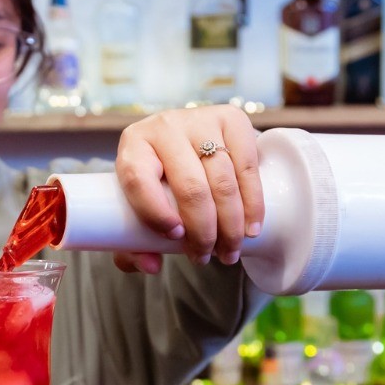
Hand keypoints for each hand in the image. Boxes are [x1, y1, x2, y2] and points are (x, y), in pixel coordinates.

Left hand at [112, 106, 263, 273]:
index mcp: (133, 145)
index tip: (175, 238)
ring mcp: (200, 119)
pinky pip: (247, 166)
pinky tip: (251, 228)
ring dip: (231, 225)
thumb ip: (131, 245)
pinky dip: (253, 204)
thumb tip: (151, 266)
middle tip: (207, 257)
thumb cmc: (158, 184)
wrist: (189, 146)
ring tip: (230, 252)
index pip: (138, 179)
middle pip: (190, 187)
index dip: (155, 212)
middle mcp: (164, 126)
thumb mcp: (137, 209)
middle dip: (204, 232)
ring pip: (223, 180)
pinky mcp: (231, 118)